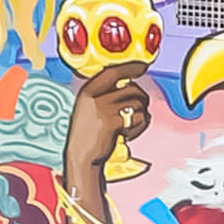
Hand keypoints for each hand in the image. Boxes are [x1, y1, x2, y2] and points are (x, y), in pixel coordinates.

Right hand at [63, 64, 149, 192]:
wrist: (81, 157)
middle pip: (131, 88)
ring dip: (140, 116)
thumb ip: (105, 95)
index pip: (112, 72)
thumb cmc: (88, 135)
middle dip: (141, 99)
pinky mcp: (113, 122)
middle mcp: (94, 97)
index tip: (142, 66)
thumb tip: (130, 84)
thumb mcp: (90, 109)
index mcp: (87, 91)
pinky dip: (139, 127)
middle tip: (138, 111)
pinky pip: (139, 118)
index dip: (129, 67)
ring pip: (138, 103)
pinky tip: (127, 135)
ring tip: (128, 127)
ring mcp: (103, 109)